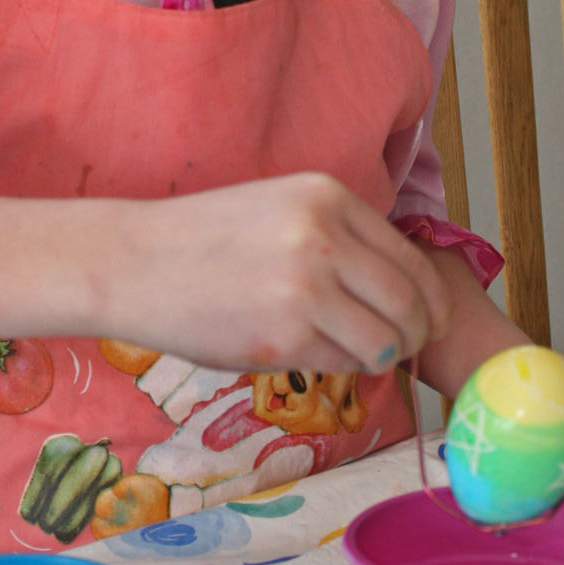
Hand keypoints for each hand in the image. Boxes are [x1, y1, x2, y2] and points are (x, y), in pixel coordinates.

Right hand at [108, 172, 451, 374]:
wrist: (134, 263)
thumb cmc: (203, 240)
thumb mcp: (280, 208)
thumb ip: (337, 236)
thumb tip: (398, 287)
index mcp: (328, 196)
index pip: (410, 258)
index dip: (429, 298)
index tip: (428, 319)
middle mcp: (325, 236)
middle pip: (410, 302)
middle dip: (416, 333)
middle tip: (405, 348)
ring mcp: (307, 287)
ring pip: (384, 340)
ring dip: (381, 356)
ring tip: (359, 355)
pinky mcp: (285, 336)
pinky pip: (342, 363)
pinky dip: (341, 368)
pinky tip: (316, 356)